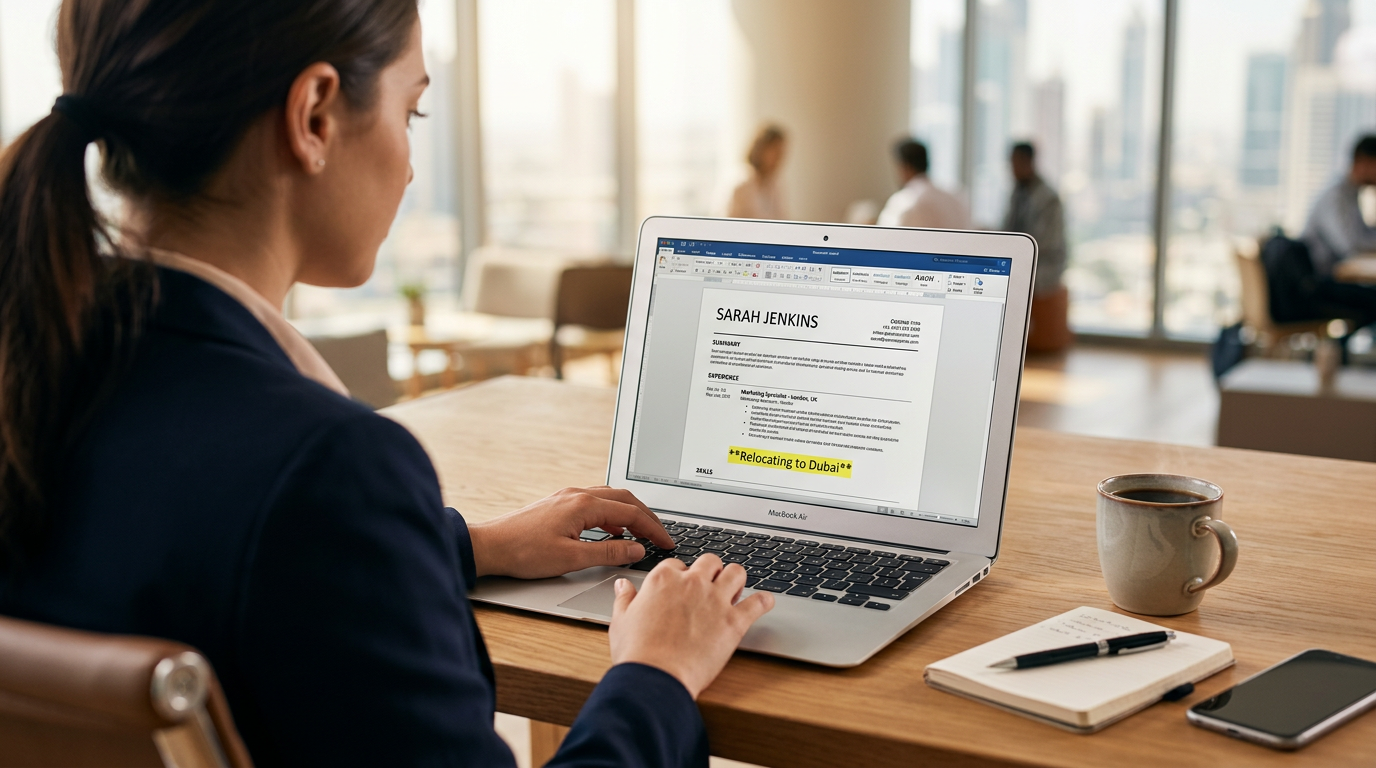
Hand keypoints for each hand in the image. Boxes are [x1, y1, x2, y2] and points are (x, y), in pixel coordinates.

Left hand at [467, 486, 673, 578]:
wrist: (489, 546)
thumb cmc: (523, 552)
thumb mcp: (571, 558)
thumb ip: (608, 553)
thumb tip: (635, 549)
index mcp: (583, 505)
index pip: (630, 512)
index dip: (653, 528)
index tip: (666, 542)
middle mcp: (577, 495)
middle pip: (624, 499)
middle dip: (646, 517)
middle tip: (660, 536)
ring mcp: (567, 498)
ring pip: (609, 499)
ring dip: (629, 515)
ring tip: (641, 535)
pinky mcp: (559, 505)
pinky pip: (595, 504)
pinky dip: (611, 516)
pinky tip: (611, 533)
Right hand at [609, 555, 773, 698]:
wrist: (655, 679)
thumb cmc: (637, 653)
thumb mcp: (621, 621)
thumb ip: (625, 599)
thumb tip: (624, 585)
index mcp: (663, 580)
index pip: (677, 564)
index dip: (680, 576)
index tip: (681, 587)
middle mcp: (692, 583)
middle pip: (710, 561)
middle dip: (711, 571)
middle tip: (710, 585)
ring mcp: (715, 600)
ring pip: (736, 572)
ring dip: (736, 578)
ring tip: (735, 589)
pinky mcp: (734, 622)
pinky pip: (758, 603)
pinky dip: (764, 601)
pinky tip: (764, 602)